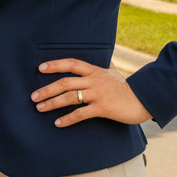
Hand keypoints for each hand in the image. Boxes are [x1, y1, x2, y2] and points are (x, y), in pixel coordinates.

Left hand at [30, 58, 151, 127]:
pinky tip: (58, 123)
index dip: (55, 65)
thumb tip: (105, 54)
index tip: (40, 68)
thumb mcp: (114, 72)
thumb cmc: (126, 87)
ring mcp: (98, 94)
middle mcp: (94, 80)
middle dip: (47, 89)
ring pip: (70, 97)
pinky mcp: (103, 108)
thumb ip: (106, 63)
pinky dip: (68, 119)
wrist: (143, 100)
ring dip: (52, 103)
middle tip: (33, 96)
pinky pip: (81, 113)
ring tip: (40, 108)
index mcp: (95, 70)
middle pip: (65, 82)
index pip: (71, 63)